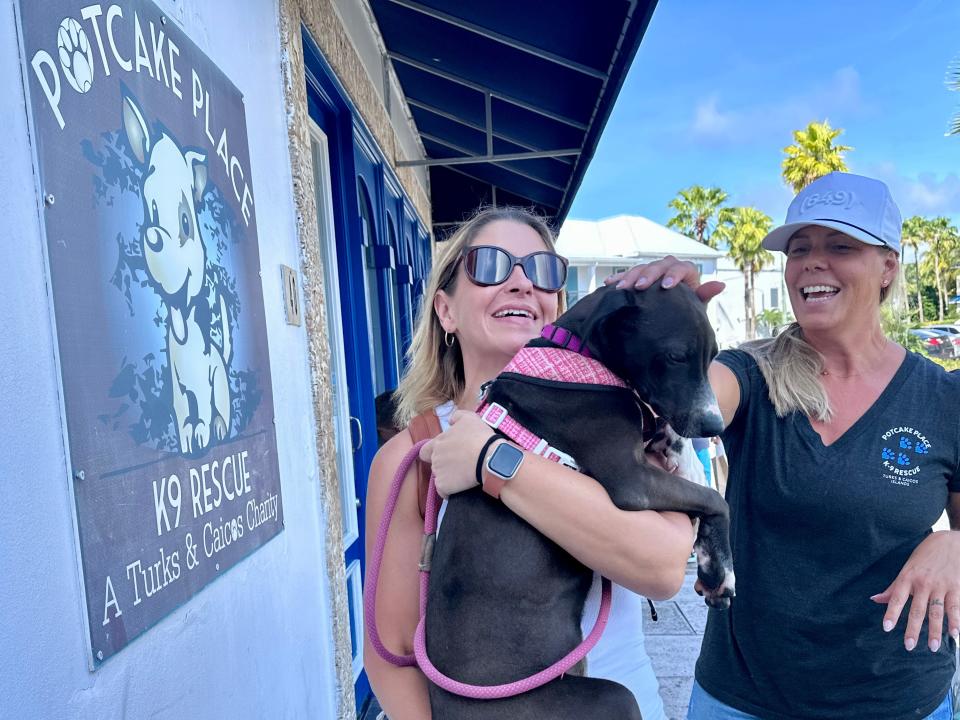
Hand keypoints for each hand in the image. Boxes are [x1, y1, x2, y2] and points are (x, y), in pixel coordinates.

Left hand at [418, 410, 493, 497]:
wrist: (489, 458)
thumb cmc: (480, 437)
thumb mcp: (470, 418)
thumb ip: (456, 416)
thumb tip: (450, 421)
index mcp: (438, 442)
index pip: (424, 450)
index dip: (433, 452)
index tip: (447, 454)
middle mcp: (435, 457)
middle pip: (435, 464)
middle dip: (445, 464)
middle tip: (460, 464)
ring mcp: (438, 472)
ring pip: (440, 477)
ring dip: (449, 476)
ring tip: (464, 475)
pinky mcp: (443, 486)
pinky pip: (443, 491)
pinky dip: (450, 491)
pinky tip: (462, 486)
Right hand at [604, 255, 724, 303]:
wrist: (674, 318)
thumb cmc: (688, 312)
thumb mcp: (697, 307)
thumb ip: (704, 295)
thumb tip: (720, 285)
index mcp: (686, 272)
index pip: (681, 267)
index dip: (674, 274)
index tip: (666, 286)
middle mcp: (669, 268)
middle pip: (658, 265)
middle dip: (648, 275)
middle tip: (639, 287)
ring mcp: (653, 271)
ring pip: (641, 268)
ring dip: (630, 276)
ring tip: (621, 288)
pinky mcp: (640, 277)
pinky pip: (628, 274)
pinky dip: (619, 278)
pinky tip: (609, 283)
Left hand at [870, 530, 959, 651]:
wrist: (951, 541)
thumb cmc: (925, 556)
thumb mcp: (907, 568)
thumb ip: (894, 587)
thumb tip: (875, 599)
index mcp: (908, 577)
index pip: (897, 598)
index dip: (892, 613)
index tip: (886, 628)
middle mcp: (923, 583)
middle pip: (917, 609)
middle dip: (913, 628)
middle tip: (908, 646)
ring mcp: (941, 585)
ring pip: (937, 611)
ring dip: (934, 630)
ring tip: (932, 647)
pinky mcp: (957, 587)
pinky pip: (956, 606)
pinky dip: (956, 621)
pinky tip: (954, 634)